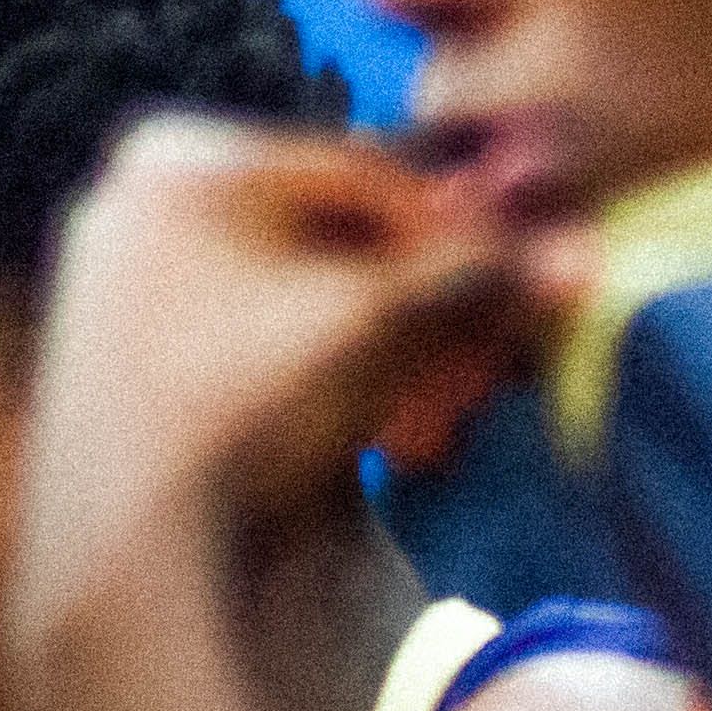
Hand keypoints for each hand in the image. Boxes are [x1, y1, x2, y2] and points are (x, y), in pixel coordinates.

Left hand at [9, 120, 550, 710]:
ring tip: (437, 430)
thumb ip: (481, 283)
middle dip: (434, 311)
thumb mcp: (379, 330)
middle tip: (497, 377)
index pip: (374, 175)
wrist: (127, 557)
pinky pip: (263, 347)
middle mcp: (141, 195)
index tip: (536, 291)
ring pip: (309, 300)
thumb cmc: (245, 416)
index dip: (471, 237)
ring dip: (397, 357)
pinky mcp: (129, 358)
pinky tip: (384, 444)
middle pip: (340, 240)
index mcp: (184, 153)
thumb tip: (584, 258)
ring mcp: (126, 277)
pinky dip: (334, 382)